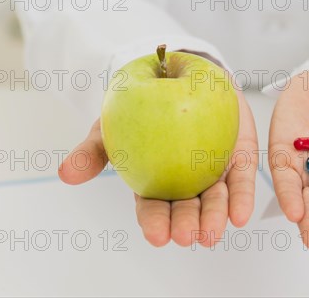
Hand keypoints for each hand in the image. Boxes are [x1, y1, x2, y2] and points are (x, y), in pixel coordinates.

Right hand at [59, 89, 257, 246]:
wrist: (179, 73)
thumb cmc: (143, 106)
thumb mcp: (113, 123)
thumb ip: (94, 148)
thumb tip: (66, 174)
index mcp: (155, 179)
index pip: (154, 206)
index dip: (155, 222)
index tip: (158, 236)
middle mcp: (186, 179)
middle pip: (187, 207)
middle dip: (187, 224)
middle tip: (187, 235)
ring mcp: (214, 167)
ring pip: (216, 198)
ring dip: (215, 216)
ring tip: (212, 231)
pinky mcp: (238, 153)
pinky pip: (242, 176)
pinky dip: (242, 196)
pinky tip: (241, 215)